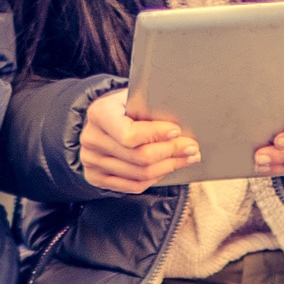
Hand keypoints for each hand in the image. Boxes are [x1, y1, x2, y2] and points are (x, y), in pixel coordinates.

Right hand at [79, 89, 198, 192]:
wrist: (101, 122)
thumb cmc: (124, 107)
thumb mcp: (134, 98)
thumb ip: (151, 108)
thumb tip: (182, 124)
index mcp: (99, 113)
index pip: (129, 134)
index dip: (156, 135)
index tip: (177, 131)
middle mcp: (91, 139)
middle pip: (139, 157)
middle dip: (171, 153)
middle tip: (192, 148)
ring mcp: (91, 162)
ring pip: (140, 174)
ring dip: (169, 167)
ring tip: (187, 158)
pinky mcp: (96, 178)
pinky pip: (133, 186)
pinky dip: (156, 177)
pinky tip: (169, 167)